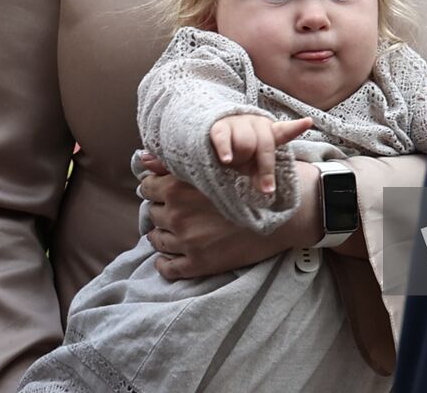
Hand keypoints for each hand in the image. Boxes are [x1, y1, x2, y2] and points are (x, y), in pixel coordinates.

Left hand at [138, 153, 318, 278]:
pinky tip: (171, 257)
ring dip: (162, 234)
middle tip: (176, 209)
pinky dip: (164, 263)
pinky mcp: (198, 264)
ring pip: (157, 240)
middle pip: (152, 213)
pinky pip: (168, 268)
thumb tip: (143, 158)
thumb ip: (175, 162)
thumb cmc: (252, 182)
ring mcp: (187, 241)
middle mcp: (178, 215)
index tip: (166, 190)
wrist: (283, 214)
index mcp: (179, 187)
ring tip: (177, 231)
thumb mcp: (216, 165)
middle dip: (161, 210)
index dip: (156, 187)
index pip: (148, 187)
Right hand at [209, 114, 312, 192]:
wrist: (211, 141)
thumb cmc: (238, 153)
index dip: (296, 127)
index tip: (308, 122)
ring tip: (232, 161)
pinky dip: (225, 151)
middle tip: (256, 180)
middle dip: (263, 166)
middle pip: (265, 145)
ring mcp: (237, 123)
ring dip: (239, 158)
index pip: (284, 131)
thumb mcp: (253, 166)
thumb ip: (262, 176)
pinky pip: (224, 139)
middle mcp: (255, 123)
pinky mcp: (219, 127)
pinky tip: (226, 160)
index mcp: (268, 132)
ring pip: (245, 144)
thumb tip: (267, 191)